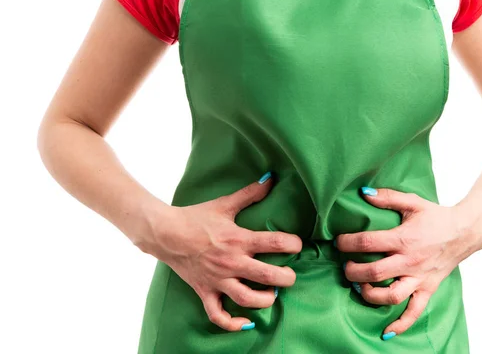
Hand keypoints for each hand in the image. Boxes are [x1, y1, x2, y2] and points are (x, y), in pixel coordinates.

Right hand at [146, 172, 302, 331]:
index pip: (274, 243)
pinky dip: (231, 323)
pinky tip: (245, 323)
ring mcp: (218, 279)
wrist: (165, 232)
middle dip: (285, 278)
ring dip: (264, 300)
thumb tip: (270, 178)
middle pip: (267, 276)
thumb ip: (250, 193)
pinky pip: (217, 314)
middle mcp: (231, 262)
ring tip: (272, 295)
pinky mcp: (205, 291)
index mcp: (239, 239)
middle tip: (290, 276)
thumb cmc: (196, 217)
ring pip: (246, 298)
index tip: (297, 245)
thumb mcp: (225, 204)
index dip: (292, 244)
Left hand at [335, 187, 481, 338]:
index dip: (348, 243)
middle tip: (345, 266)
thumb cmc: (436, 216)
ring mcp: (419, 277)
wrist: (465, 231)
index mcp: (404, 238)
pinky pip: (414, 312)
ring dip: (370, 295)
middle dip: (353, 271)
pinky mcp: (427, 288)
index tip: (338, 242)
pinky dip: (401, 324)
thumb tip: (363, 193)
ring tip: (359, 286)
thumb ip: (388, 197)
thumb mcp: (412, 202)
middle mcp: (410, 261)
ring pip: (392, 295)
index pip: (368, 243)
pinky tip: (386, 332)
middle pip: (375, 272)